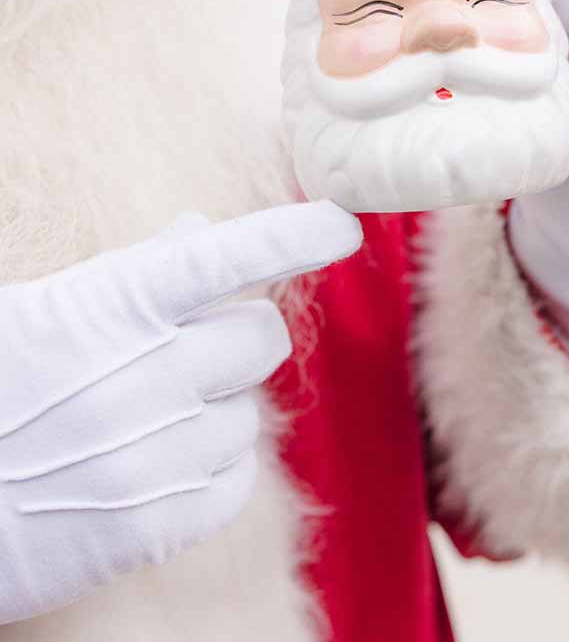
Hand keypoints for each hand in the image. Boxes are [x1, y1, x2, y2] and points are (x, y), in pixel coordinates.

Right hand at [0, 202, 360, 623]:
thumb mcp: (41, 310)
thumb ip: (129, 270)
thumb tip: (199, 229)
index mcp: (108, 307)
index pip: (228, 255)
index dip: (295, 234)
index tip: (343, 224)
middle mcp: (142, 377)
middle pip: (261, 337)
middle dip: (237, 336)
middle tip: (188, 350)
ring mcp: (151, 456)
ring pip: (248, 414)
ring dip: (215, 409)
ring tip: (145, 421)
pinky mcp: (155, 528)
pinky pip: (237, 481)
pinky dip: (212, 470)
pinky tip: (159, 465)